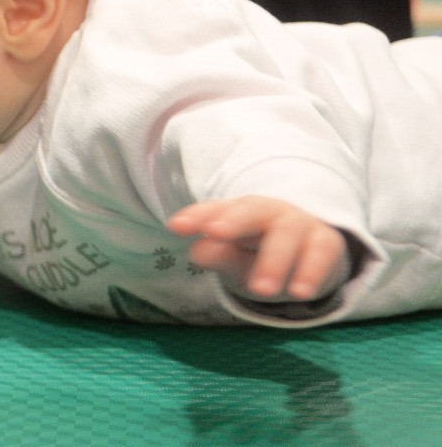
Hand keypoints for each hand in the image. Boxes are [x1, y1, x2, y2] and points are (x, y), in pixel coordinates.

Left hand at [167, 195, 348, 301]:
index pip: (215, 210)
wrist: (308, 251)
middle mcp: (268, 212)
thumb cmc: (259, 252)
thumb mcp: (234, 258)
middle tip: (215, 234)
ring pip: (286, 234)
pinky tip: (300, 292)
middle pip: (251, 211)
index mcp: (239, 211)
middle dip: (234, 221)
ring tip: (262, 290)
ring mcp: (298, 223)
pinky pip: (321, 252)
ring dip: (274, 261)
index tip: (176, 227)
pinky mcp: (325, 241)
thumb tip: (197, 250)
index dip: (196, 216)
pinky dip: (312, 271)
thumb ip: (218, 255)